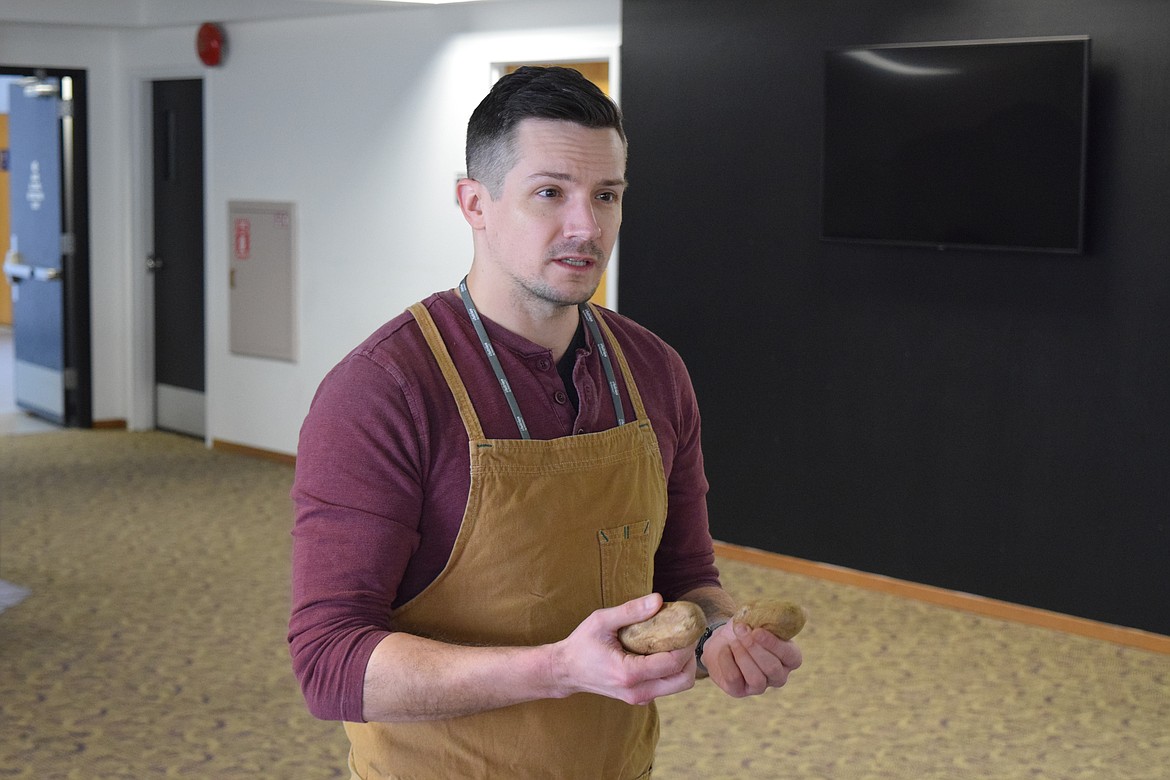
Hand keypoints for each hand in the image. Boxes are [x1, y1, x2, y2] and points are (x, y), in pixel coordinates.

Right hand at [549, 594, 696, 705]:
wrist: (565, 671)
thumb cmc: (581, 644)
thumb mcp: (602, 621)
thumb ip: (631, 611)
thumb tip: (658, 599)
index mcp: (628, 674)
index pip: (672, 663)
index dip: (686, 644)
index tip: (689, 626)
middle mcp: (637, 691)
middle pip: (683, 680)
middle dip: (690, 658)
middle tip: (685, 636)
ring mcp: (638, 698)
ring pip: (677, 685)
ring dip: (683, 664)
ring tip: (674, 641)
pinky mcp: (639, 698)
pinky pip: (666, 686)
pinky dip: (671, 670)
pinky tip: (660, 651)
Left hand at [701, 619, 801, 697]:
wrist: (722, 639)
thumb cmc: (746, 628)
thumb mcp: (757, 618)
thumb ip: (769, 616)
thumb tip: (791, 611)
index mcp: (790, 657)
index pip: (791, 656)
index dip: (774, 645)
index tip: (757, 631)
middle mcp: (779, 675)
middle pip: (772, 668)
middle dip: (754, 648)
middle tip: (741, 631)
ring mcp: (760, 686)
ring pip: (756, 678)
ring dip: (742, 656)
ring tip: (733, 640)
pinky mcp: (739, 691)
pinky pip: (734, 679)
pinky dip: (726, 660)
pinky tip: (725, 649)